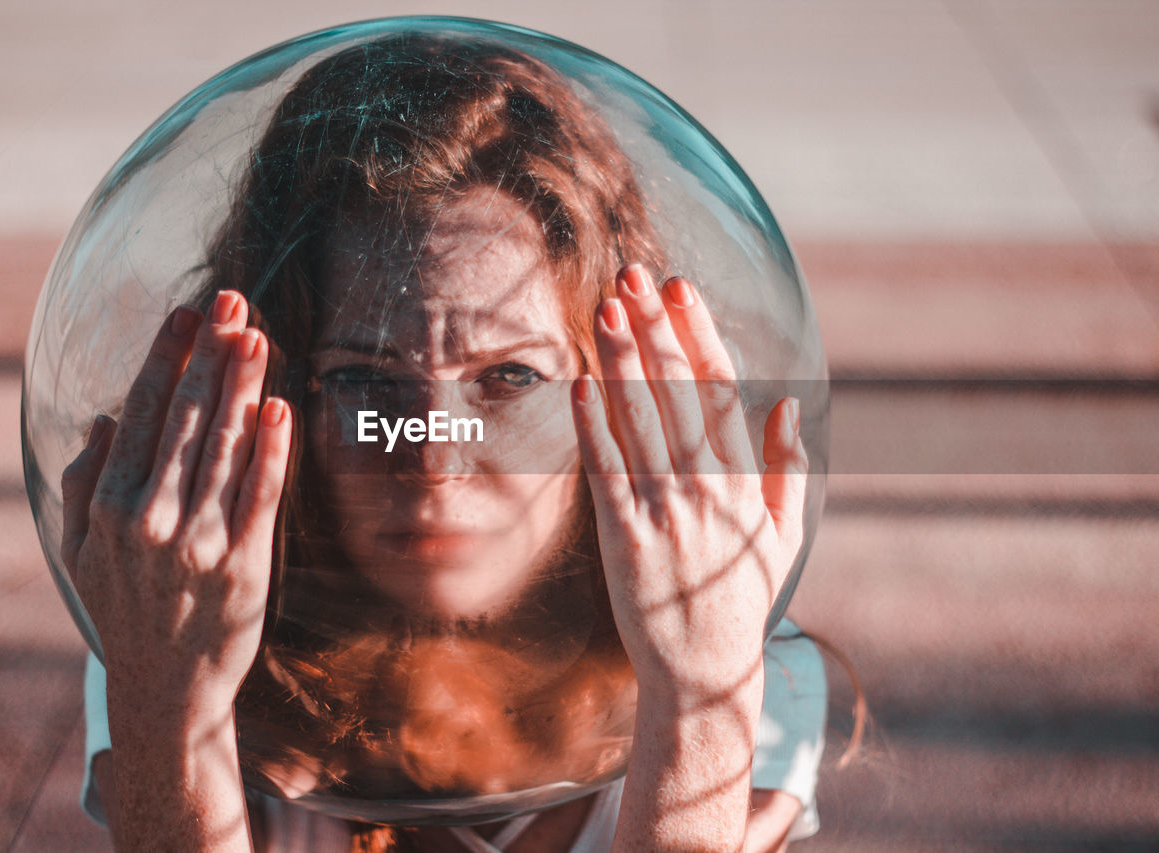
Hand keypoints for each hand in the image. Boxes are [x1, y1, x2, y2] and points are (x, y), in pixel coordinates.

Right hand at [59, 290, 292, 715]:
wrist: (166, 689)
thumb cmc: (124, 610)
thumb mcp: (81, 551)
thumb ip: (85, 483)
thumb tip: (105, 419)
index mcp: (111, 506)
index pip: (143, 413)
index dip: (168, 358)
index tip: (187, 316)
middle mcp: (154, 518)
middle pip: (189, 417)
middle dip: (212, 354)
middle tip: (234, 303)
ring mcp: (203, 541)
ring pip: (228, 445)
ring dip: (245, 385)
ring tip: (258, 337)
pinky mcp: (247, 564)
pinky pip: (262, 493)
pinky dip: (273, 448)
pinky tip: (281, 407)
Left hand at [571, 264, 807, 702]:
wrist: (705, 670)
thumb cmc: (740, 596)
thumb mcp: (784, 534)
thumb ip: (785, 466)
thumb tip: (784, 403)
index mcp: (744, 480)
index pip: (719, 391)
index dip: (697, 336)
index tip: (680, 290)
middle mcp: (705, 487)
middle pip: (675, 393)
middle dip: (653, 329)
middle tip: (631, 275)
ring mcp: (664, 511)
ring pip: (640, 421)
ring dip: (621, 361)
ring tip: (604, 309)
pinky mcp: (624, 538)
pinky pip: (607, 472)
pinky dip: (593, 427)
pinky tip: (581, 385)